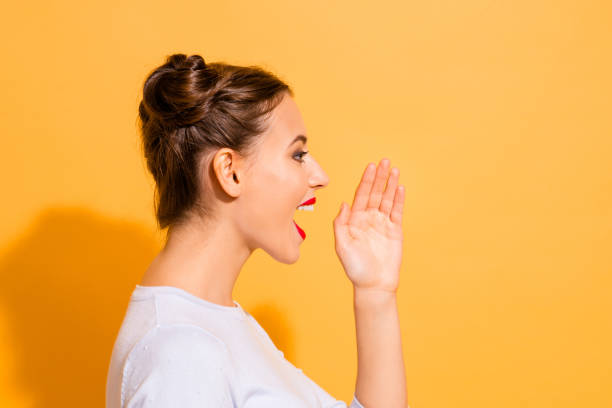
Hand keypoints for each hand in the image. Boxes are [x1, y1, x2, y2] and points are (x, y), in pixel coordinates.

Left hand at [332, 158, 405, 292]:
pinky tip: (400, 188)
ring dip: (390, 185)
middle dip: (379, 177)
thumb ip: (341, 224)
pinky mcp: (395, 231)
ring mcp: (382, 224)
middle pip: (375, 193)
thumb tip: (344, 203)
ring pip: (387, 200)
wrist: (373, 285)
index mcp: (354, 220)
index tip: (371, 167)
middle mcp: (368, 219)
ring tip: (395, 170)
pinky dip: (399, 200)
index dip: (366, 181)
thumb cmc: (355, 268)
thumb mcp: (342, 246)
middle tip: (385, 161)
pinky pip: (397, 212)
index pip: (361, 196)